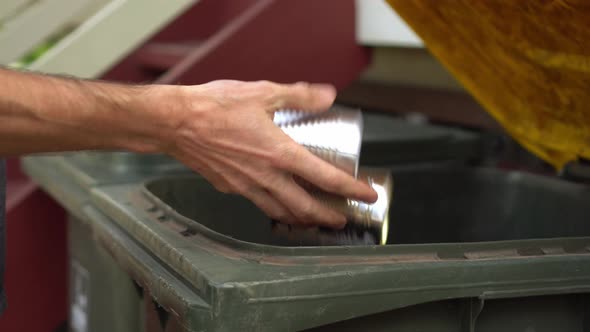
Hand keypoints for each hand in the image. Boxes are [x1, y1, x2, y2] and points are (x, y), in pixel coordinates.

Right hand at [161, 80, 377, 227]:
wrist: (175, 123)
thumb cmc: (214, 107)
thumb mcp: (263, 92)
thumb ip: (299, 95)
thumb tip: (327, 96)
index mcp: (280, 154)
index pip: (325, 178)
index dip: (350, 189)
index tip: (365, 195)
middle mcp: (266, 176)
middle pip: (305, 207)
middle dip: (328, 216)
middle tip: (342, 218)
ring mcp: (247, 186)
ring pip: (281, 212)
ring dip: (302, 219)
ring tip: (314, 220)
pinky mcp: (230, 187)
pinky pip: (258, 203)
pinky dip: (274, 209)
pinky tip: (276, 203)